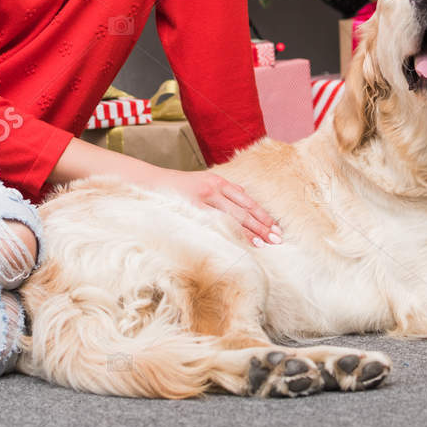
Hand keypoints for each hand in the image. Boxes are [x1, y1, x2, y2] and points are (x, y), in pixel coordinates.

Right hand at [136, 166, 282, 247]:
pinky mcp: (193, 209)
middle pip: (244, 210)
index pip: (247, 201)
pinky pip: (216, 223)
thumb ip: (222, 192)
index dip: (262, 215)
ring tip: (265, 243)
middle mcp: (214, 188)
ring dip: (251, 232)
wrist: (149, 183)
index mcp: (218, 182)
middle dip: (262, 225)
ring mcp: (204, 199)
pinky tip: (241, 242)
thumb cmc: (177, 189)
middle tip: (277, 239)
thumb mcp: (202, 184)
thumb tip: (242, 199)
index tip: (276, 228)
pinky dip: (230, 233)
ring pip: (233, 217)